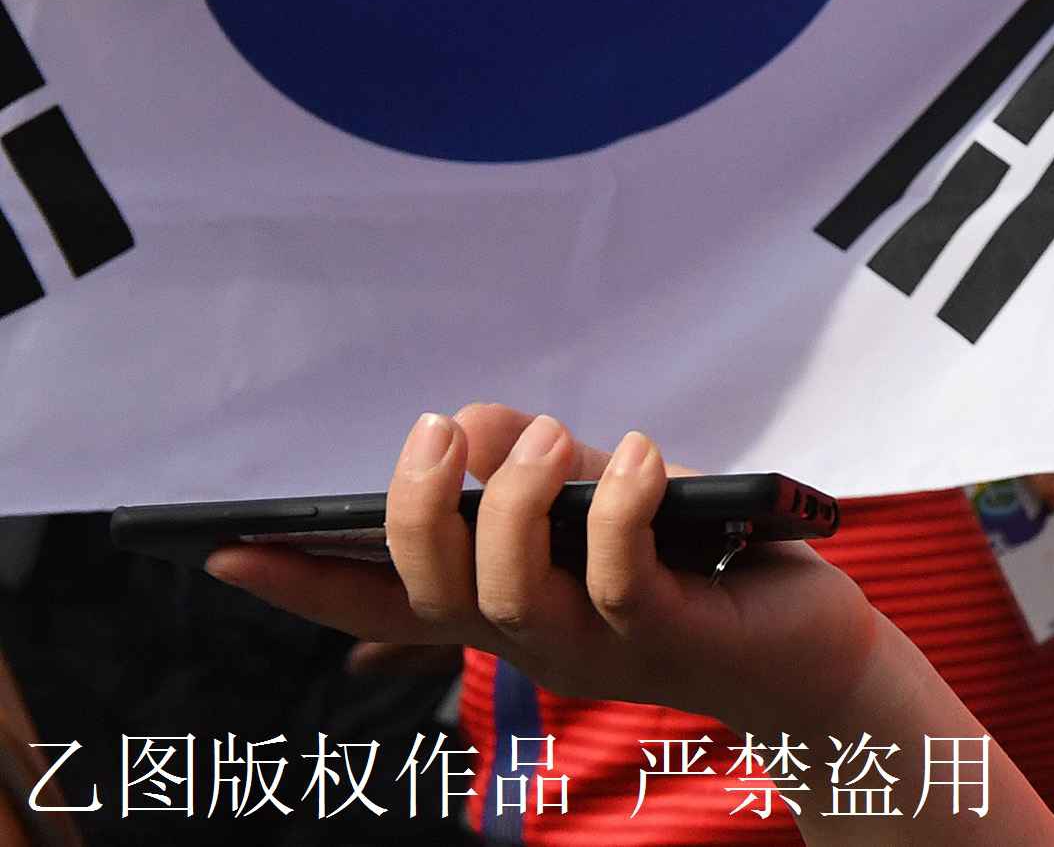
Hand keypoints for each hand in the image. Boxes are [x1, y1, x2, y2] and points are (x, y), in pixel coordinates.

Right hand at [204, 405, 878, 729]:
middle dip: (415, 512)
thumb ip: (541, 464)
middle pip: (429, 596)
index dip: (300, 583)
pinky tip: (643, 456)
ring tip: (547, 434)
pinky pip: (623, 580)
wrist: (814, 646)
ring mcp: (601, 647)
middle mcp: (537, 640)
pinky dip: (622, 510)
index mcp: (507, 611)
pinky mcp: (674, 635)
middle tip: (439, 430)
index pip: (384, 606)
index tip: (224, 547)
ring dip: (517, 501)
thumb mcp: (611, 499)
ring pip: (510, 594)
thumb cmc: (705, 563)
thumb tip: (474, 421)